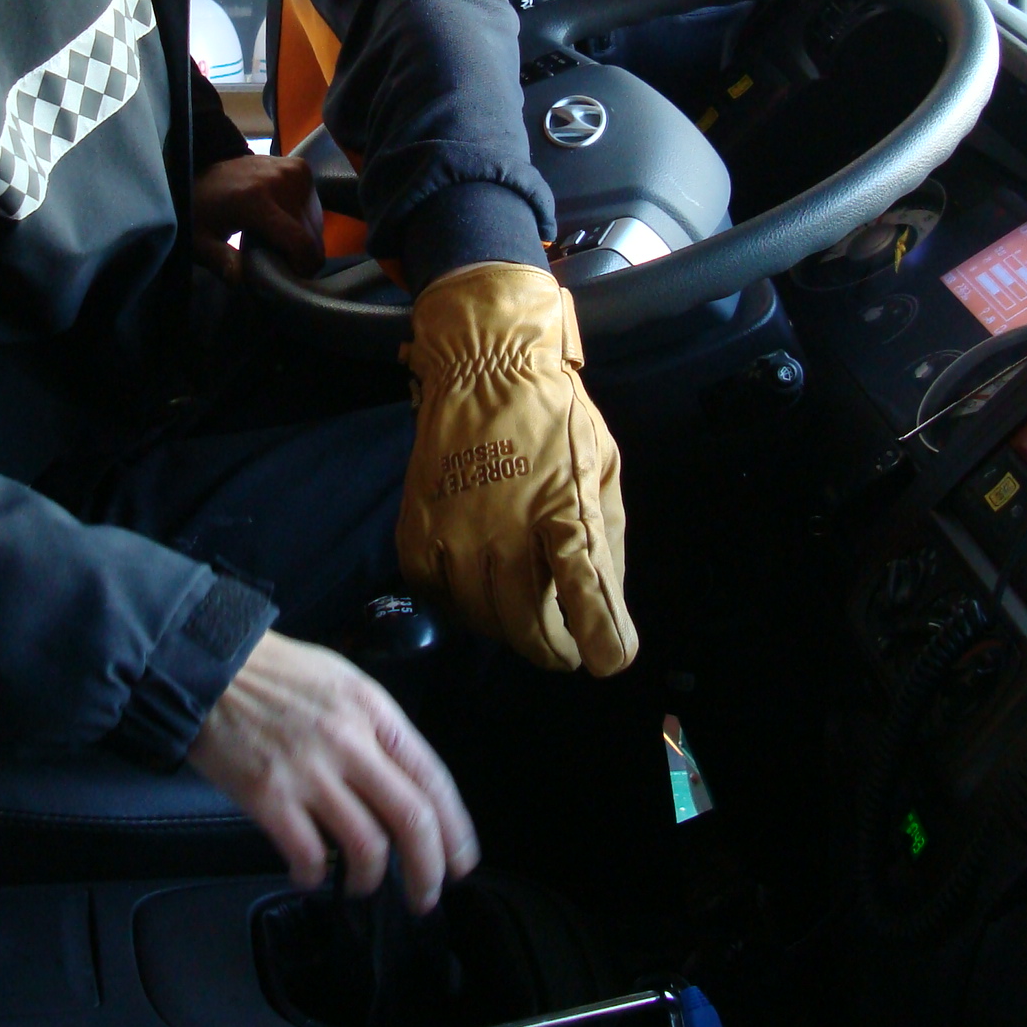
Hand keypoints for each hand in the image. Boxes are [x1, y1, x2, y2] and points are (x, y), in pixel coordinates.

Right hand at [187, 631, 478, 911]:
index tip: (461, 860)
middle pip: (412, 818)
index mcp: (374, 711)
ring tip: (362, 885)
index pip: (432, 777)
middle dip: (428, 869)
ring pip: (367, 845)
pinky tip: (310, 874)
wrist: (208, 666)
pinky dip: (315, 875)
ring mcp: (310, 772)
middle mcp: (351, 742)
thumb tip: (400, 784)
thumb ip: (375, 729)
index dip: (454, 828)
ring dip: (371, 878)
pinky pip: (308, 853)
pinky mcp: (268, 796)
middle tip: (426, 896)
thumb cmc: (275, 674)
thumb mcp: (342, 682)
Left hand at [193, 154, 323, 280]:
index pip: (298, 239)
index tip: (295, 276)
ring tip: (279, 238)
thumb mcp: (200, 240)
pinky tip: (284, 219)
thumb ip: (221, 261)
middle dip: (300, 253)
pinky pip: (314, 205)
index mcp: (255, 200)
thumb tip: (240, 280)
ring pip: (315, 221)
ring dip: (304, 236)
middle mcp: (279, 180)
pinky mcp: (299, 166)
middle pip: (309, 233)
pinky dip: (304, 218)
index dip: (304, 265)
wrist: (204, 170)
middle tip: (278, 257)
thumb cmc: (202, 210)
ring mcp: (292, 170)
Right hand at [398, 263, 637, 676]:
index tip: (606, 662)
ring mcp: (458, 532)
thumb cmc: (551, 414)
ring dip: (508, 630)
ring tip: (522, 618)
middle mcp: (508, 530)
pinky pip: (437, 596)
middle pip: (529, 626)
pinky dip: (459, 604)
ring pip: (483, 619)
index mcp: (563, 511)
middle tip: (565, 649)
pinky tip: (476, 588)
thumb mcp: (599, 464)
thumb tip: (607, 599)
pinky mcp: (419, 530)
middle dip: (555, 649)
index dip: (600, 639)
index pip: (585, 593)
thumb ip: (603, 535)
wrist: (481, 363)